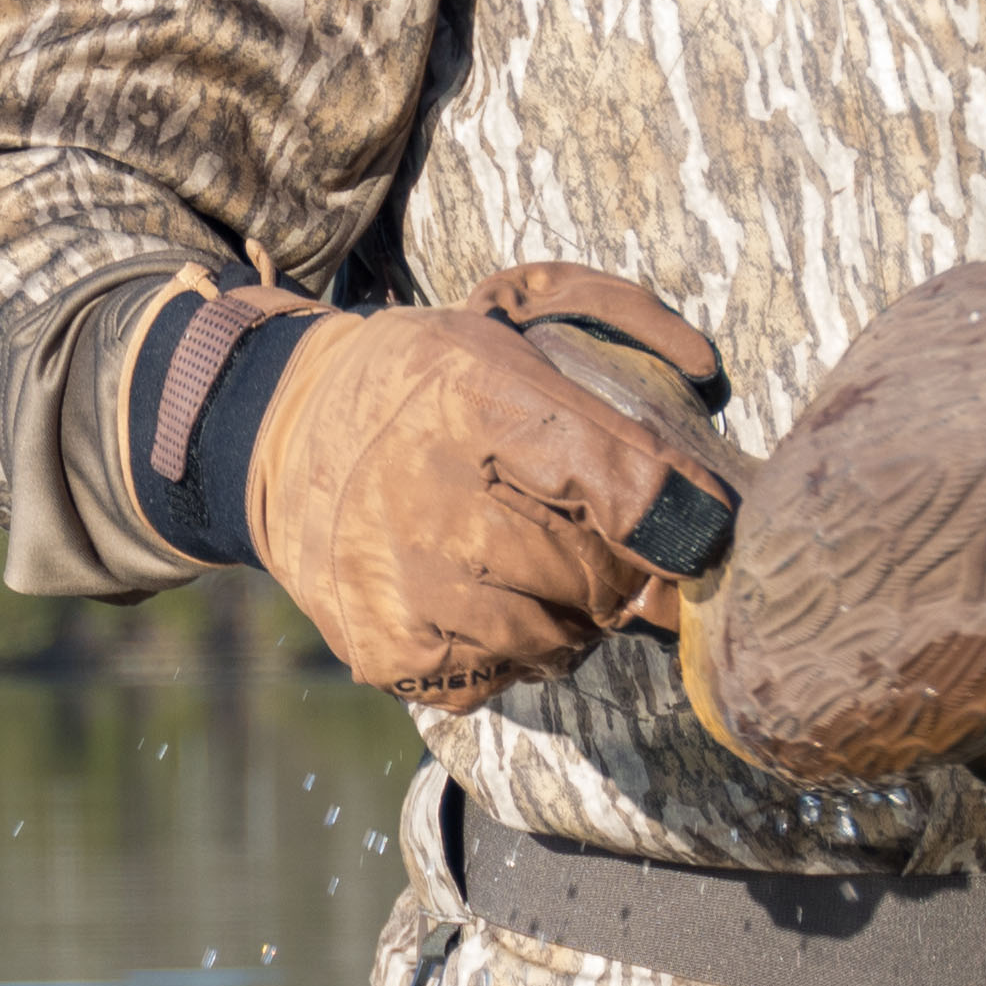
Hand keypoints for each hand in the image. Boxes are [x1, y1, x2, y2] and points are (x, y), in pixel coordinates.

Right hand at [237, 264, 731, 709]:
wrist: (279, 440)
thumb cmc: (420, 377)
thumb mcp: (506, 308)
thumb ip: (617, 318)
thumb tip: (706, 369)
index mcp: (480, 402)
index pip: (632, 490)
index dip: (683, 516)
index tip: (696, 522)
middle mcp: (442, 504)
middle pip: (604, 576)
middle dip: (620, 564)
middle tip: (592, 537)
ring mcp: (412, 589)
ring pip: (560, 638)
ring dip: (570, 612)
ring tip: (532, 567)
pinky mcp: (391, 651)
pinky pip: (503, 677)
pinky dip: (511, 647)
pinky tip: (479, 599)